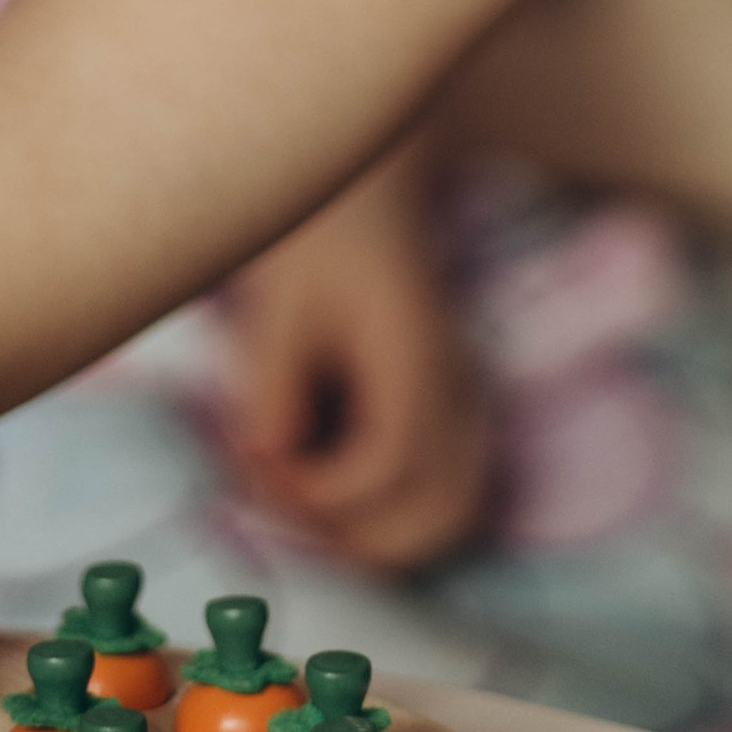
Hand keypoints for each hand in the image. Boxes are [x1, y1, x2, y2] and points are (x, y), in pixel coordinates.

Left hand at [219, 157, 492, 573]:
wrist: (366, 196)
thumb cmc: (316, 244)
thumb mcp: (277, 307)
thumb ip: (271, 390)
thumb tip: (270, 463)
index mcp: (415, 357)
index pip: (387, 467)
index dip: (317, 490)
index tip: (262, 458)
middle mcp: (457, 388)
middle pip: (442, 516)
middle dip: (357, 534)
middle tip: (291, 495)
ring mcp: (468, 402)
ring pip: (454, 513)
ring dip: (384, 531)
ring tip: (315, 496)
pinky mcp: (461, 411)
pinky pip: (451, 489)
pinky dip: (401, 510)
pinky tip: (341, 477)